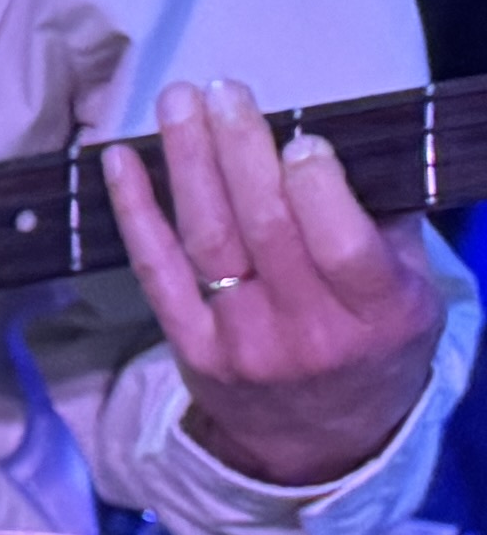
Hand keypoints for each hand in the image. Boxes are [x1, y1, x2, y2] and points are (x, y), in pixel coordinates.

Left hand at [105, 77, 438, 491]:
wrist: (324, 443)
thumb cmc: (374, 345)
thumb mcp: (411, 292)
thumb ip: (384, 227)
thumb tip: (337, 148)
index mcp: (377, 314)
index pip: (341, 245)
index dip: (315, 187)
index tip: (299, 137)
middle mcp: (308, 333)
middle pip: (265, 230)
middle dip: (240, 152)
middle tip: (224, 91)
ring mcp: (243, 345)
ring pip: (209, 241)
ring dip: (188, 164)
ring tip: (179, 103)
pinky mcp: (193, 349)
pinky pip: (157, 273)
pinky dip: (136, 214)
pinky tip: (121, 163)